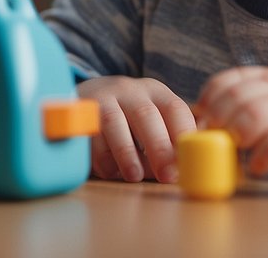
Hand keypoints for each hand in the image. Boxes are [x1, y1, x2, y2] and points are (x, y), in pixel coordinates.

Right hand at [76, 75, 195, 182]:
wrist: (82, 100)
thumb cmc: (128, 120)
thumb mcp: (151, 120)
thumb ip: (167, 142)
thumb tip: (178, 171)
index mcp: (155, 92)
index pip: (175, 109)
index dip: (183, 136)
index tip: (187, 162)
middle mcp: (130, 91)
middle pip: (146, 115)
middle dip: (158, 147)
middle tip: (166, 175)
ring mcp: (103, 99)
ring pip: (114, 122)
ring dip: (126, 153)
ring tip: (135, 176)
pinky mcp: (81, 113)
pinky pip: (90, 135)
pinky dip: (101, 157)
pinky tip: (110, 171)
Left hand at [196, 66, 267, 186]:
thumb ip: (240, 105)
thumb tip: (197, 117)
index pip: (230, 78)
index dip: (210, 98)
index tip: (201, 118)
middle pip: (239, 97)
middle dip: (220, 119)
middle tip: (213, 140)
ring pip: (256, 114)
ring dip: (238, 135)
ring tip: (233, 151)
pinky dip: (261, 156)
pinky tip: (256, 167)